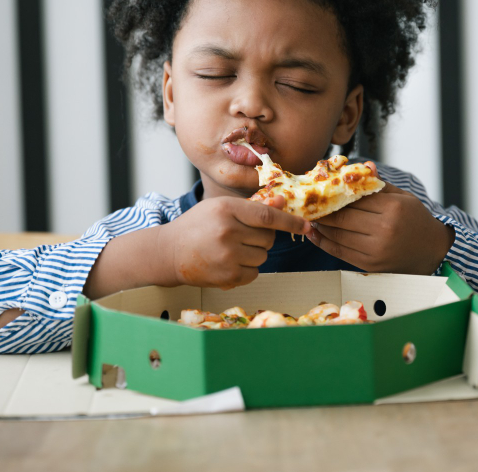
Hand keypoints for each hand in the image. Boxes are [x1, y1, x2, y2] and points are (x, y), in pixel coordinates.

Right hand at [162, 197, 309, 288]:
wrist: (170, 252)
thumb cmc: (198, 225)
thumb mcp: (221, 208)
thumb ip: (252, 207)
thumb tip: (282, 202)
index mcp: (227, 210)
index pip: (268, 216)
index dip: (290, 221)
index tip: (307, 224)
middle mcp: (227, 232)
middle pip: (268, 238)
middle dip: (262, 238)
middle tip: (242, 235)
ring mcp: (227, 256)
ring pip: (263, 256)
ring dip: (255, 254)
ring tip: (233, 249)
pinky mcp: (227, 276)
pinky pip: (254, 273)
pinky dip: (247, 269)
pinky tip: (229, 262)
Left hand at [306, 164, 454, 274]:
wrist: (432, 251)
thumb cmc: (416, 220)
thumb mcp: (404, 197)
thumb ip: (380, 184)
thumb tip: (364, 166)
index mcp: (393, 208)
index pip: (354, 199)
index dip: (334, 195)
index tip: (320, 191)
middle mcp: (384, 230)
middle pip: (342, 218)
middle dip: (322, 211)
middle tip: (309, 204)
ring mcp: (376, 250)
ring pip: (338, 236)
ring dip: (320, 227)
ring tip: (308, 218)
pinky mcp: (370, 265)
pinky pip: (340, 253)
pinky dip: (324, 243)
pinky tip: (315, 235)